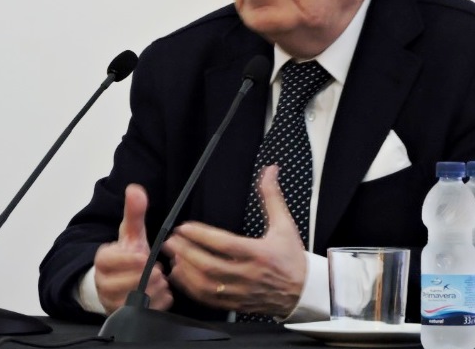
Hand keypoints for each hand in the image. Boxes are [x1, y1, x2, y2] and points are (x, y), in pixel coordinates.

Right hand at [93, 184, 172, 313]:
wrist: (120, 282)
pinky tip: (160, 291)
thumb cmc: (126, 255)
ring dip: (155, 287)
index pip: (108, 261)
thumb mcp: (131, 233)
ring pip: (137, 299)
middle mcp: (102, 284)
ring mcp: (112, 303)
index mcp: (102, 261)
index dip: (127, 260)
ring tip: (159, 278)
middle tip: (157, 268)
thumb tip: (135, 188)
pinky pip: (148, 311)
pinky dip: (159, 301)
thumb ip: (134, 212)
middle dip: (147, 274)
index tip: (143, 256)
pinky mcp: (126, 316)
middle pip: (125, 282)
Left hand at [163, 165, 306, 316]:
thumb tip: (270, 170)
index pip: (225, 245)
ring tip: (174, 257)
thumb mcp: (284, 224)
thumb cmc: (292, 257)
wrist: (303, 291)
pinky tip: (183, 276)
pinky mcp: (236, 304)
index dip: (202, 236)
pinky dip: (191, 288)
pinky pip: (209, 300)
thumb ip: (272, 196)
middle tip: (171, 240)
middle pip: (210, 266)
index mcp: (260, 254)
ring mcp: (241, 292)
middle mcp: (249, 274)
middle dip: (186, 252)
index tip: (185, 227)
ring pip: (206, 285)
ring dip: (186, 271)